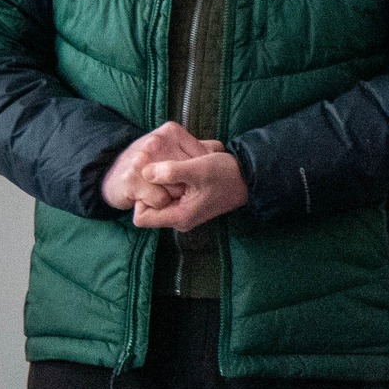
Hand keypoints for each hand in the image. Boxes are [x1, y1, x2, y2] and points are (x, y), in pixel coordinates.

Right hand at [102, 122, 213, 210]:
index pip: (203, 157)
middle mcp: (157, 141)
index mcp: (171, 131)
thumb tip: (220, 149)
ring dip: (170, 197)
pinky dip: (157, 204)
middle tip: (170, 185)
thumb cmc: (147, 165)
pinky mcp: (133, 178)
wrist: (110, 175)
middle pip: (191, 175)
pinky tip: (146, 196)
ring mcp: (143, 158)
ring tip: (157, 190)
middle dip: (185, 187)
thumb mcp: (171, 148)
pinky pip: (161, 201)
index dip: (198, 174)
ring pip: (177, 190)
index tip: (187, 179)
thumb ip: (195, 147)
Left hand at [132, 149, 247, 231]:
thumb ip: (170, 171)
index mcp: (179, 217)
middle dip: (149, 189)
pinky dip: (168, 185)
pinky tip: (176, 171)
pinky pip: (168, 197)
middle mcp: (179, 220)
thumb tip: (144, 172)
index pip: (141, 218)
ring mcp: (183, 213)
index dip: (140, 198)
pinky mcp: (188, 206)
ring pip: (158, 201)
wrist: (248, 178)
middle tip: (156, 169)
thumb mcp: (198, 168)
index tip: (147, 179)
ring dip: (159, 185)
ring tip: (168, 168)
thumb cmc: (225, 173)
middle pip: (148, 208)